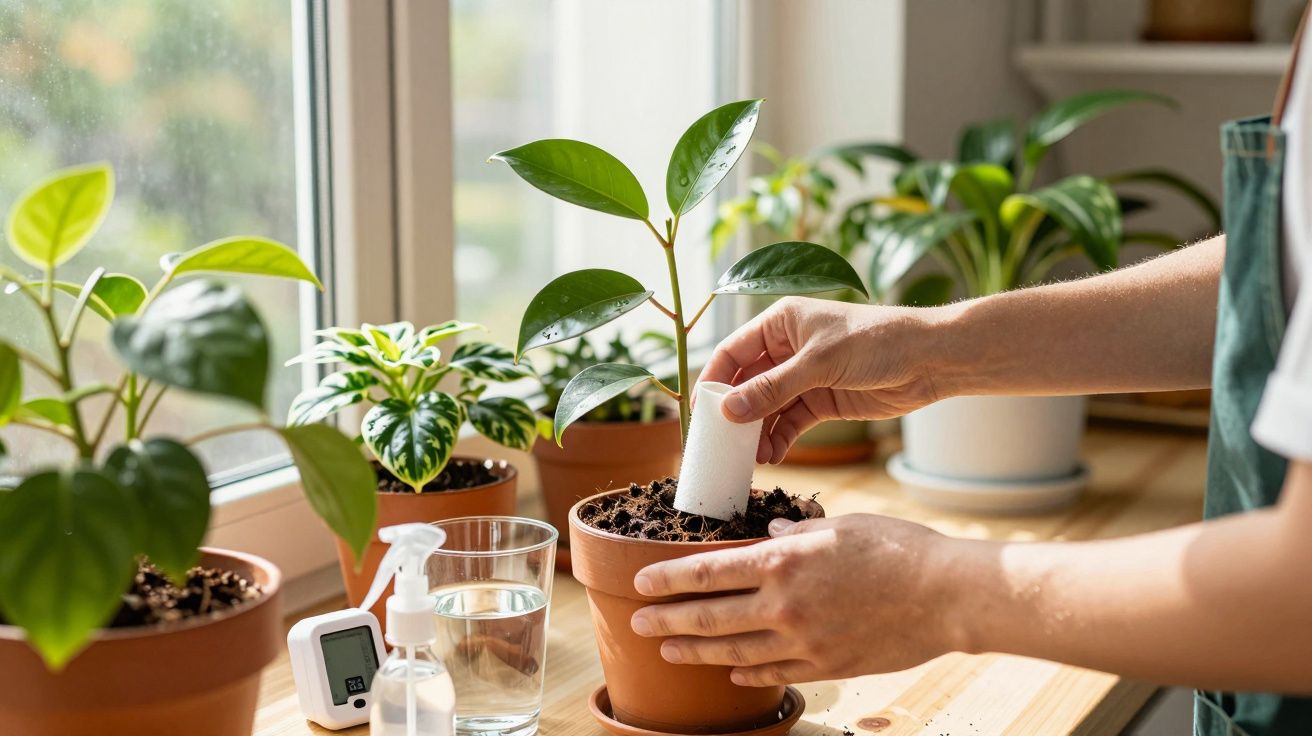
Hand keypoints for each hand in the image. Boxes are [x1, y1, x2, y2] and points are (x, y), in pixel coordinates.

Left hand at [629, 514, 968, 685]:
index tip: (641, 581)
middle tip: (637, 622)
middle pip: (708, 616)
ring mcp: (803, 641)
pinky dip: (746, 671)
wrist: (947, 596)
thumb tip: (770, 533)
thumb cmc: (898, 549)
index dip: (668, 577)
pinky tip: (731, 670)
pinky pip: (773, 672)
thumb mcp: (840, 526)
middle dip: (666, 619)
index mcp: (782, 560)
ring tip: (669, 651)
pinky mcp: (825, 666)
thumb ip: (797, 532)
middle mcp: (783, 604)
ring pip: (733, 650)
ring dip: (695, 651)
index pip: (707, 571)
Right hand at [701, 297, 945, 462]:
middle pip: (747, 383)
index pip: (732, 353)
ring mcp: (805, 377)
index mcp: (780, 323)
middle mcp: (788, 348)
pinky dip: (780, 439)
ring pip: (767, 407)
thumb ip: (772, 389)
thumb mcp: (818, 363)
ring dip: (757, 432)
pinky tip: (773, 456)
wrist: (930, 359)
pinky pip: (791, 422)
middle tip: (720, 444)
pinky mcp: (823, 401)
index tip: (700, 414)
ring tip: (750, 458)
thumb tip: (729, 411)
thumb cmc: (876, 341)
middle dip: (734, 414)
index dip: (714, 382)